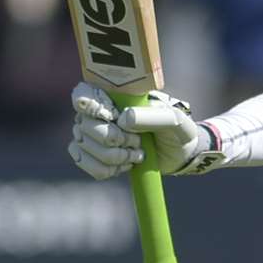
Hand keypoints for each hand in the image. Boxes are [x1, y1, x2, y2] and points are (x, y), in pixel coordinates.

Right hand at [68, 83, 222, 179]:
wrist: (178, 154)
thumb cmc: (175, 130)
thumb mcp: (173, 121)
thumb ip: (152, 116)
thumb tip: (124, 119)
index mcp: (114, 95)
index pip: (83, 94)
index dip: (90, 107)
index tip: (112, 116)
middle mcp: (97, 112)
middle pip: (84, 125)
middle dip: (112, 139)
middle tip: (137, 142)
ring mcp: (92, 134)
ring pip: (84, 146)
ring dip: (113, 156)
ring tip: (136, 154)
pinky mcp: (93, 154)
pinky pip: (85, 163)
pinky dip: (105, 169)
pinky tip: (125, 165)